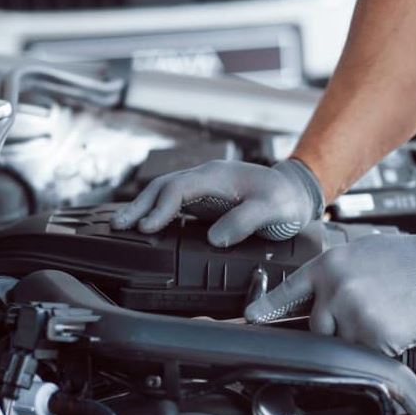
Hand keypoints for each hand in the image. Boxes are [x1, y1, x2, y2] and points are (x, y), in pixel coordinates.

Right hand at [112, 159, 324, 246]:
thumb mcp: (272, 209)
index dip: (160, 208)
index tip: (146, 227)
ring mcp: (204, 188)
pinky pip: (174, 202)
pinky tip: (146, 225)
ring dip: (143, 208)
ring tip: (122, 225)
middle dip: (139, 205)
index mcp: (217, 176)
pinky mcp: (205, 200)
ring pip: (165, 193)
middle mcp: (206, 178)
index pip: (179, 189)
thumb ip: (245, 221)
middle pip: (163, 187)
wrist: (297, 193)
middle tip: (118, 226)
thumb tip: (216, 238)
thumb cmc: (286, 199)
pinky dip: (156, 211)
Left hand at [245, 226, 415, 355]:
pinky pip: (368, 354)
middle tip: (367, 311)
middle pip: (316, 328)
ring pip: (344, 343)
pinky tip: (396, 325)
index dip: (265, 308)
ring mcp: (354, 314)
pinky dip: (381, 347)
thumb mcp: (360, 254)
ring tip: (385, 314)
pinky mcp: (374, 337)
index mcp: (328, 266)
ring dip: (361, 337)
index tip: (249, 319)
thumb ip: (333, 275)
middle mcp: (336, 289)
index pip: (287, 292)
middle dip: (336, 327)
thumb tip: (315, 297)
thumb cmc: (408, 259)